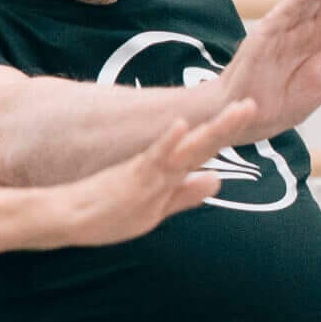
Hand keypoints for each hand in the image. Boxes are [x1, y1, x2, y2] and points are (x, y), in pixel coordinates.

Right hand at [55, 100, 261, 246]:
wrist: (67, 217)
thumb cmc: (108, 213)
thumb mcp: (157, 207)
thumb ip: (185, 194)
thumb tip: (216, 180)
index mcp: (169, 172)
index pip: (204, 150)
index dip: (227, 133)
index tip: (249, 114)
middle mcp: (163, 167)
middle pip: (203, 143)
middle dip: (229, 125)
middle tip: (254, 104)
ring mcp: (148, 170)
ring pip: (188, 146)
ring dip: (213, 129)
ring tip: (240, 109)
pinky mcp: (131, 175)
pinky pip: (153, 158)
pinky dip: (167, 142)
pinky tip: (182, 127)